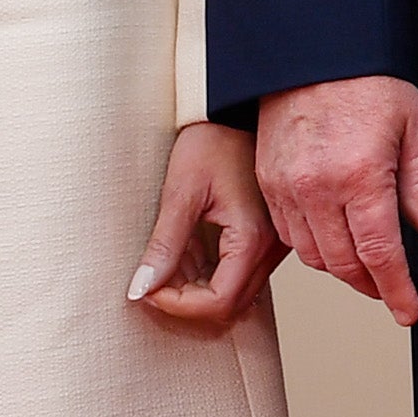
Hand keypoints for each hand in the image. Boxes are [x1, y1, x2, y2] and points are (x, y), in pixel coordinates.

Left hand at [126, 121, 281, 327]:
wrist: (238, 112)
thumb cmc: (215, 140)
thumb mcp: (181, 191)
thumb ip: (164, 245)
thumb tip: (143, 286)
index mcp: (253, 237)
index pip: (219, 301)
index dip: (179, 304)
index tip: (149, 290)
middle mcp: (271, 248)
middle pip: (230, 305)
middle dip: (187, 300)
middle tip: (153, 281)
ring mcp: (273, 245)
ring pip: (236, 293)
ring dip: (198, 288)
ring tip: (169, 261)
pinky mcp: (268, 239)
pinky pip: (240, 274)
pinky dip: (210, 273)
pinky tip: (190, 250)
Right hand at [258, 74, 417, 324]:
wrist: (312, 52)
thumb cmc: (370, 84)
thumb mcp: (415, 127)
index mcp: (361, 176)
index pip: (379, 254)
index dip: (396, 290)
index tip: (407, 312)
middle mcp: (318, 188)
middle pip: (344, 264)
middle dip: (371, 285)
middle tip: (391, 290)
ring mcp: (287, 187)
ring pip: (313, 255)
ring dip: (342, 269)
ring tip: (366, 267)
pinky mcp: (268, 182)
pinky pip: (289, 234)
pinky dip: (313, 248)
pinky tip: (335, 240)